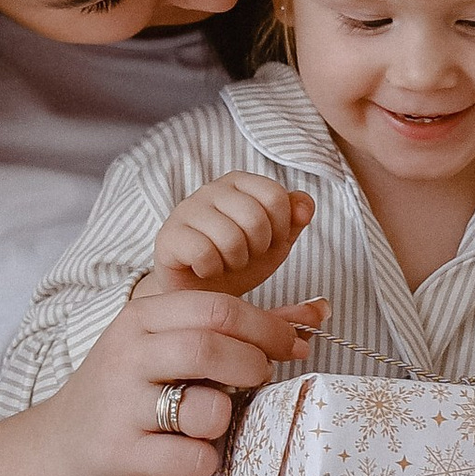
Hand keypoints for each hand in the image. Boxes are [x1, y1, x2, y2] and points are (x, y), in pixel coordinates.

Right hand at [44, 284, 327, 475]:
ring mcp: (123, 406)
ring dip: (226, 417)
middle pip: (211, 346)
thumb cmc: (134, 390)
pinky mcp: (123, 453)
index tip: (291, 347)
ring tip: (214, 419)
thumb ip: (244, 327)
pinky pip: (191, 459)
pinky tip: (192, 454)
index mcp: (142, 317)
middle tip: (259, 379)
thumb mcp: (174, 345)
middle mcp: (128, 354)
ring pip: (205, 408)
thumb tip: (318, 312)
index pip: (217, 307)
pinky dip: (206, 460)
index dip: (267, 327)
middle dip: (252, 365)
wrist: (63, 445)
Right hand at [149, 175, 313, 293]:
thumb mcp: (275, 242)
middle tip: (245, 256)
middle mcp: (212, 189)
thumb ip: (295, 219)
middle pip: (255, 217)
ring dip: (235, 261)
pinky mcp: (168, 235)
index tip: (268, 243)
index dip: (280, 229)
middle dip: (257, 249)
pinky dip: (211, 269)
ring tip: (226, 263)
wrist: (201, 293)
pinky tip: (206, 268)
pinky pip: (203, 252)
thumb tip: (305, 206)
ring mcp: (187, 209)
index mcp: (240, 183)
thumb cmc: (238, 262)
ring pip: (230, 237)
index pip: (276, 196)